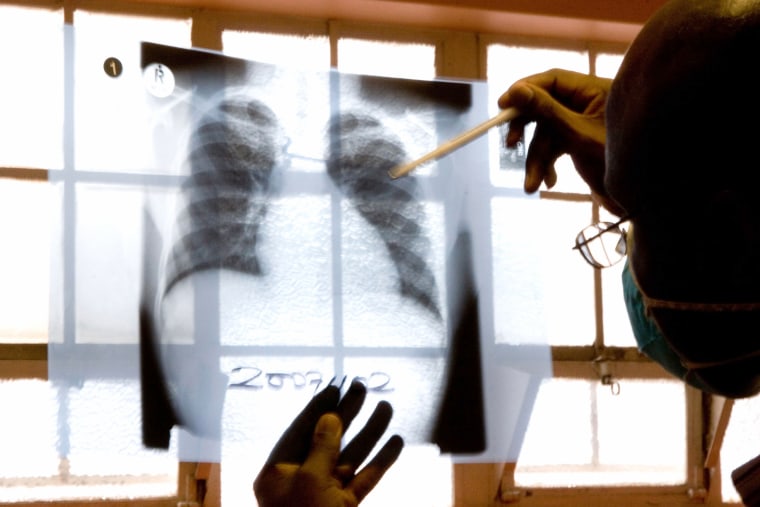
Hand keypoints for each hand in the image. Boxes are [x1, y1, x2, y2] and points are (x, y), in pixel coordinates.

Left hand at [254, 380, 403, 506]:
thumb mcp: (309, 480)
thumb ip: (321, 447)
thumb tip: (331, 417)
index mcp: (278, 473)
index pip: (299, 430)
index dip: (318, 407)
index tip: (336, 386)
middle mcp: (300, 480)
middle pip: (326, 439)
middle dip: (346, 414)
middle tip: (363, 388)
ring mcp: (323, 495)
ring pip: (349, 457)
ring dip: (369, 433)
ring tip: (387, 407)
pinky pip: (363, 480)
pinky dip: (380, 461)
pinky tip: (395, 442)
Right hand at [498, 69, 620, 213]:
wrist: (642, 197)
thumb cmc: (617, 160)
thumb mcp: (577, 134)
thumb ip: (547, 111)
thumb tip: (517, 90)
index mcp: (594, 90)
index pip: (552, 80)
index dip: (525, 90)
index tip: (504, 103)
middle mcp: (587, 103)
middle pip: (544, 107)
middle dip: (528, 132)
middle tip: (510, 145)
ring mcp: (582, 123)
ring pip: (546, 134)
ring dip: (536, 161)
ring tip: (531, 186)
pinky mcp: (578, 142)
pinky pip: (554, 148)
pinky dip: (547, 165)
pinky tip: (549, 182)